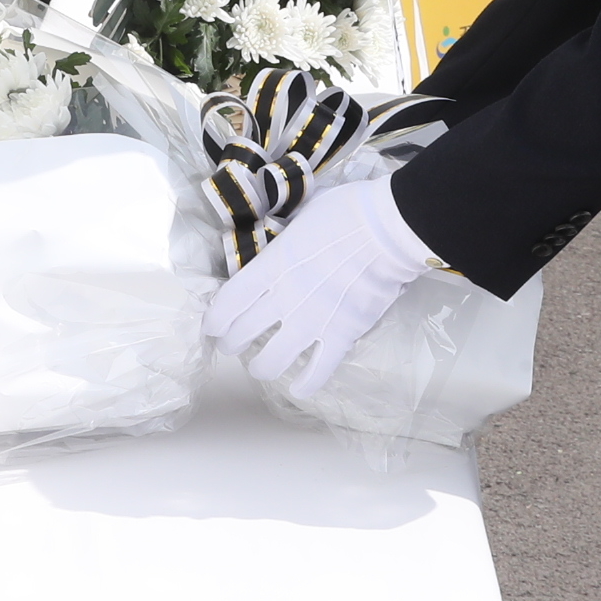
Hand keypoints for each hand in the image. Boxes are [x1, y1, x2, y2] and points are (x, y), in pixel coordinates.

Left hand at [205, 172, 435, 395]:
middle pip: (242, 333)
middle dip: (231, 343)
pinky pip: (319, 372)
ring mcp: (312, 321)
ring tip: (261, 367)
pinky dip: (307, 384)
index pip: (228, 303)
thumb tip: (281, 246)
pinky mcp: (342, 336)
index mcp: (271, 266)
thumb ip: (285, 241)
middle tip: (232, 344)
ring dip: (261, 367)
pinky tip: (299, 388)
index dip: (214, 320)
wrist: (388, 229)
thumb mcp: (301, 217)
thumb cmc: (346, 212)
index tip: (212, 325)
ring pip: (272, 361)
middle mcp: (285, 298)